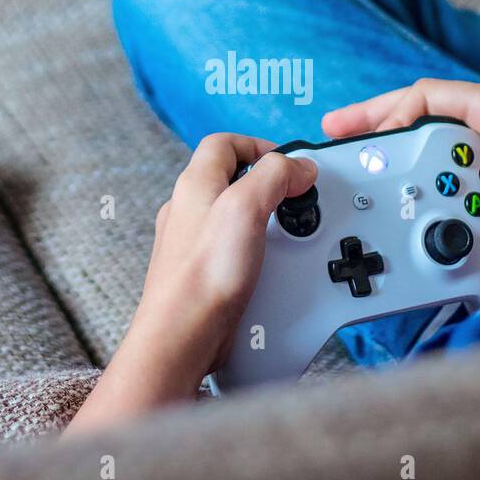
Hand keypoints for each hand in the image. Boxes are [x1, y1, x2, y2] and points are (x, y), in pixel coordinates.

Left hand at [66, 133, 315, 434]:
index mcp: (195, 185)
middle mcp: (190, 211)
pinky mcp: (204, 273)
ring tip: (285, 236)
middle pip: (233, 179)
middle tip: (292, 199)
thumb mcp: (245, 207)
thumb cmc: (201, 276)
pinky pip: (235, 251)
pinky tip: (271, 268)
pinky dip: (258, 253)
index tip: (288, 163)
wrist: (182, 336)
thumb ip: (274, 177)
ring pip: (236, 217)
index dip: (258, 145)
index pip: (223, 144)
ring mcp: (194, 243)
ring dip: (266, 222)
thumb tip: (296, 165)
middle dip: (268, 186)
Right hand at [322, 79, 479, 222]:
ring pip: (440, 156)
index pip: (426, 98)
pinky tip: (430, 210)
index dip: (389, 111)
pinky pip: (464, 184)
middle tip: (337, 134)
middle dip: (380, 128)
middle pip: (422, 121)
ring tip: (375, 181)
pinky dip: (443, 195)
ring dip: (412, 169)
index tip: (359, 131)